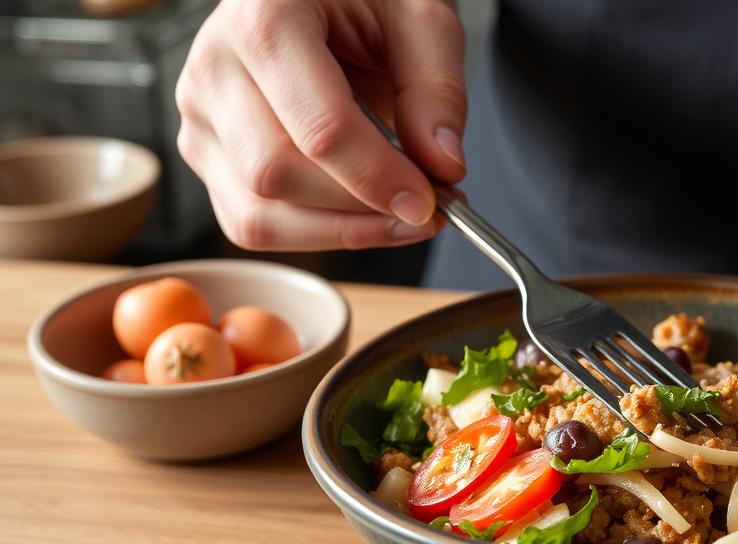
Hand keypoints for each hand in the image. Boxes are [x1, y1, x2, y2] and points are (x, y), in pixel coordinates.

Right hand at [176, 0, 465, 250]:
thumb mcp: (423, 18)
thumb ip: (438, 89)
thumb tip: (442, 168)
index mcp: (265, 16)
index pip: (318, 126)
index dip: (378, 177)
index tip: (431, 202)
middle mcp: (214, 65)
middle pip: (278, 175)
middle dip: (362, 209)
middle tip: (431, 209)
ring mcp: (201, 114)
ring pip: (258, 214)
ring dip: (342, 232)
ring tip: (402, 216)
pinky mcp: (207, 152)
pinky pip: (251, 223)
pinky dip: (314, 234)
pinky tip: (363, 216)